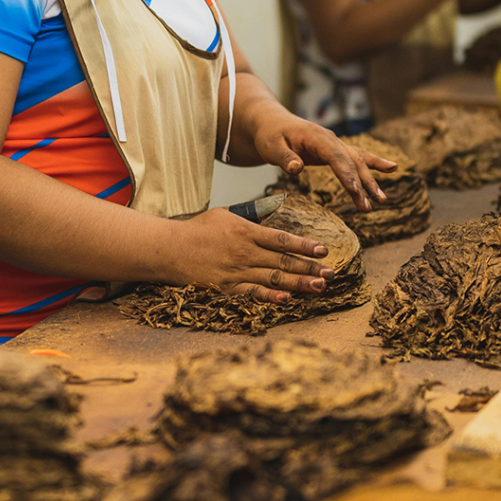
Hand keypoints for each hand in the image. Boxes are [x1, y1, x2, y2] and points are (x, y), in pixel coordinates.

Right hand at [170, 207, 332, 303]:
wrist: (170, 249)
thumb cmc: (200, 229)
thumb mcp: (227, 213)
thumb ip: (254, 211)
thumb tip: (278, 201)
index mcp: (246, 231)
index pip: (281, 239)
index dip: (304, 245)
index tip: (323, 250)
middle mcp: (244, 252)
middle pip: (283, 261)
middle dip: (309, 268)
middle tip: (330, 274)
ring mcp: (236, 271)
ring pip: (273, 278)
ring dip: (298, 284)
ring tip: (318, 287)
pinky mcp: (227, 288)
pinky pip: (253, 293)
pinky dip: (270, 296)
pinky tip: (286, 299)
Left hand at [251, 107, 396, 211]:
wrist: (272, 123)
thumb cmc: (270, 135)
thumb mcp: (271, 146)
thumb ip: (284, 157)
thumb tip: (295, 169)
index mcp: (317, 137)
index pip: (335, 157)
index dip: (346, 174)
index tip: (355, 191)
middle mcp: (331, 139)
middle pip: (351, 162)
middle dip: (362, 184)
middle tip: (368, 206)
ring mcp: (336, 144)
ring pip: (358, 161)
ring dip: (371, 180)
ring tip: (381, 200)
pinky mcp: (336, 150)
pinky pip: (358, 157)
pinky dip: (375, 164)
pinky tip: (393, 169)